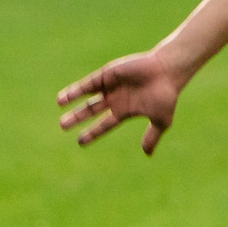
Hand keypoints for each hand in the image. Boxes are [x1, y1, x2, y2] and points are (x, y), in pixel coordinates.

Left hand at [57, 50, 185, 153]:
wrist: (167, 72)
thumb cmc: (166, 96)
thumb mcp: (161, 120)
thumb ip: (153, 136)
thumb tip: (147, 154)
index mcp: (125, 111)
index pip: (104, 124)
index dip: (93, 132)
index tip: (80, 141)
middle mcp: (115, 99)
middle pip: (91, 110)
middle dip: (77, 117)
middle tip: (63, 126)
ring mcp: (110, 86)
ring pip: (87, 97)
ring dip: (73, 103)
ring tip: (60, 108)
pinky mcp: (107, 75)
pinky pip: (88, 84)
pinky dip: (76, 90)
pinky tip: (64, 98)